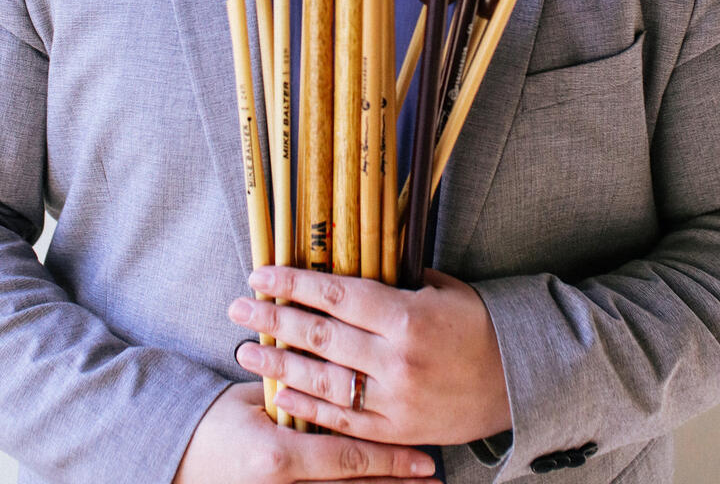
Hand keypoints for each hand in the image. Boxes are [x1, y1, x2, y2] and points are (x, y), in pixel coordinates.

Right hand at [172, 382, 438, 483]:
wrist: (178, 458)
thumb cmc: (215, 421)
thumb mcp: (255, 399)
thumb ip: (298, 389)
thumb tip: (341, 364)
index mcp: (278, 456)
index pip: (348, 457)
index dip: (390, 457)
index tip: (424, 454)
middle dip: (396, 479)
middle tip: (433, 472)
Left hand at [230, 266, 510, 446]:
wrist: (519, 382)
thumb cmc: (478, 325)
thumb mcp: (442, 289)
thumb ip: (396, 279)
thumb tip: (349, 259)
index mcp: (407, 315)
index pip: (335, 294)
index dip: (292, 283)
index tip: (259, 274)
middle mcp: (396, 358)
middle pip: (320, 335)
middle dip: (273, 319)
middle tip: (237, 308)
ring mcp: (395, 399)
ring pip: (323, 381)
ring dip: (279, 365)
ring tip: (246, 351)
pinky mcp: (397, 430)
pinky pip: (342, 420)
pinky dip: (308, 406)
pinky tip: (280, 393)